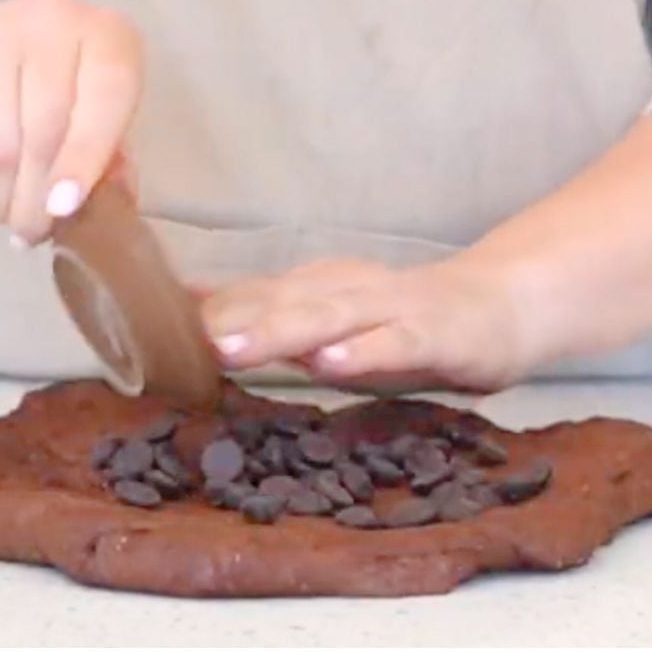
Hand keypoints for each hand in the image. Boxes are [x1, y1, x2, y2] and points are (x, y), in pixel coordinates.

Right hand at [0, 0, 142, 243]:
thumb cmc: (56, 108)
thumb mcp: (99, 130)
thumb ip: (112, 165)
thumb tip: (103, 208)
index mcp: (107, 36)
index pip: (106, 95)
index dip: (86, 158)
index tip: (64, 208)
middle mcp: (51, 17)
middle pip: (45, 126)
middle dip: (36, 196)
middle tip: (33, 230)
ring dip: (0, 198)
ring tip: (7, 218)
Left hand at [201, 252, 550, 393]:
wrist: (503, 307)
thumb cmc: (411, 324)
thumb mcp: (336, 323)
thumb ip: (277, 322)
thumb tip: (201, 324)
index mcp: (322, 289)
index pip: (256, 297)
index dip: (205, 310)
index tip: (148, 322)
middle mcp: (350, 292)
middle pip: (283, 304)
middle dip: (231, 321)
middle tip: (181, 339)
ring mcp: (393, 310)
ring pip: (330, 318)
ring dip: (280, 331)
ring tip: (233, 349)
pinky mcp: (435, 334)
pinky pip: (394, 344)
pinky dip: (361, 352)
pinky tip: (330, 363)